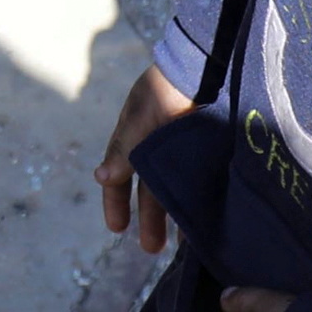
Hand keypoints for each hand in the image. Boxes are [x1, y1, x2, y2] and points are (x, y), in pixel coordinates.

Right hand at [99, 66, 196, 254]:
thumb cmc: (167, 85)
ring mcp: (185, 151)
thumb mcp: (140, 115)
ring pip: (178, 192)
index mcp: (134, 140)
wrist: (207, 63)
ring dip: (178, 216)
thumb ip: (125, 148)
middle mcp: (158, 148)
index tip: (117, 229)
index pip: (118, 178)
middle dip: (149, 221)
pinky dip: (202, 201)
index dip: (115, 203)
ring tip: (185, 244)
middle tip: (152, 248)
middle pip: (150, 192)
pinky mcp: (209, 152)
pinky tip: (209, 219)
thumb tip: (101, 177)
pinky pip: (202, 184)